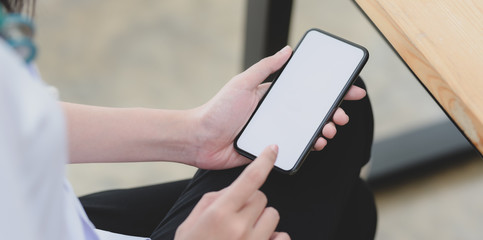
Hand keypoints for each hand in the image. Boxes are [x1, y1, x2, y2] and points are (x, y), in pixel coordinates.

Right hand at [175, 145, 289, 239]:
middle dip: (251, 201)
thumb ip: (215, 200)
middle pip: (261, 197)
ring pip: (272, 215)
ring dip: (262, 219)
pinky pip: (282, 237)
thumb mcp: (192, 221)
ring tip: (245, 232)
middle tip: (237, 215)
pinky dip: (273, 237)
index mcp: (220, 213)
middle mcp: (240, 227)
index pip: (249, 179)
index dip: (264, 161)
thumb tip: (233, 191)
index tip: (273, 149)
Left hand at [192, 46, 365, 169]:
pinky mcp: (270, 149)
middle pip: (312, 112)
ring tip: (329, 130)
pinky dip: (309, 145)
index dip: (329, 91)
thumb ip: (266, 68)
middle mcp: (276, 114)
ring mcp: (275, 131)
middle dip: (332, 113)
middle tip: (341, 116)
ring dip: (323, 130)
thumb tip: (287, 50)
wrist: (200, 139)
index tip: (349, 91)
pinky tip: (316, 144)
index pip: (306, 91)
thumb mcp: (243, 83)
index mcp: (272, 97)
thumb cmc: (218, 109)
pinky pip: (294, 147)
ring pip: (307, 131)